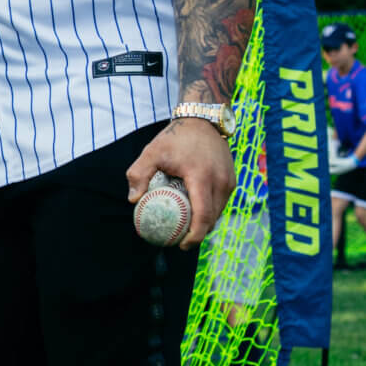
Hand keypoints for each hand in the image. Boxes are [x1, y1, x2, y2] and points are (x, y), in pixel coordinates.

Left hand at [126, 116, 233, 248]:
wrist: (202, 119)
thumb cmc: (175, 137)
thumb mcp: (152, 152)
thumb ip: (138, 174)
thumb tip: (133, 201)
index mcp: (202, 177)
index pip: (203, 215)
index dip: (195, 236)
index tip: (182, 245)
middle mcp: (220, 181)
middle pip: (212, 218)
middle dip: (198, 234)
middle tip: (180, 241)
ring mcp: (229, 180)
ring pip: (219, 212)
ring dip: (205, 224)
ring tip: (187, 230)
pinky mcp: (232, 179)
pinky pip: (221, 202)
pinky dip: (210, 211)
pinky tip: (196, 214)